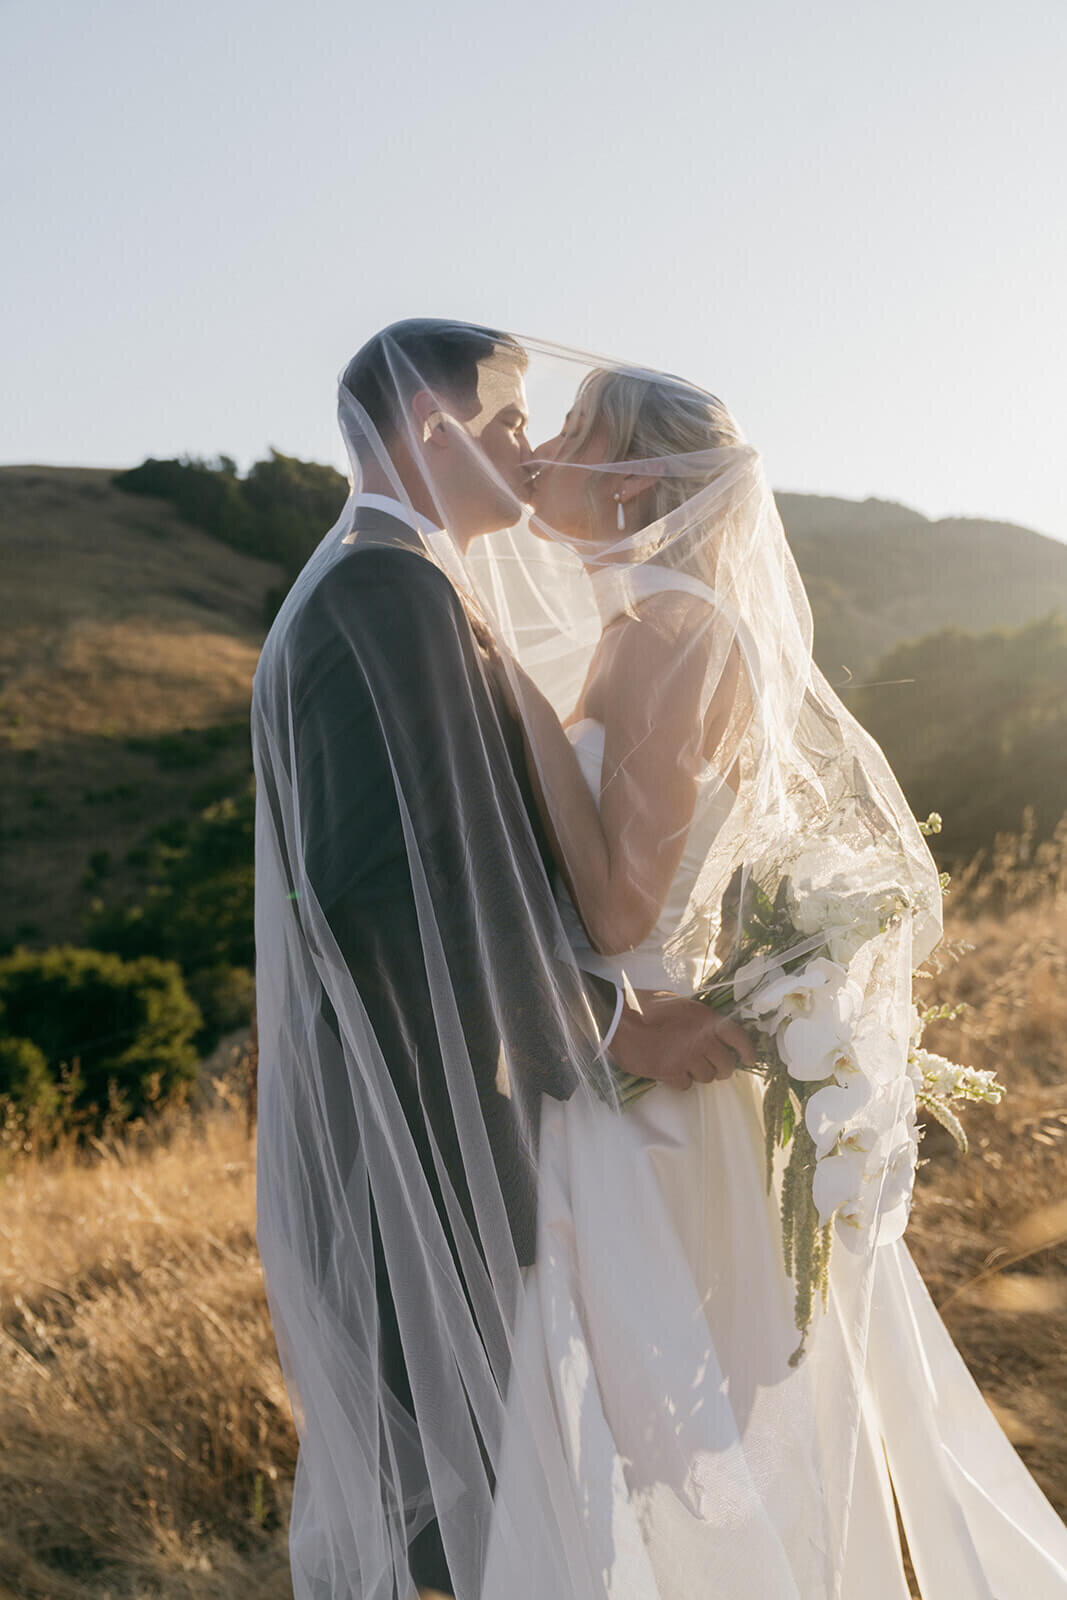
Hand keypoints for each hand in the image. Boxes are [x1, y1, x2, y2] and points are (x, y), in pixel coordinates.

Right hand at [609, 989, 756, 1090]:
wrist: (618, 1020)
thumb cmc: (644, 1005)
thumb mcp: (678, 1002)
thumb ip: (696, 1016)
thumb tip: (709, 1029)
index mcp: (705, 1018)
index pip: (737, 1037)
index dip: (747, 1051)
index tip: (749, 1060)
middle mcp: (701, 1039)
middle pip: (726, 1065)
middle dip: (722, 1068)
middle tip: (715, 1067)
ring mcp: (687, 1058)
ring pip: (707, 1077)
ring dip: (700, 1073)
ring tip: (687, 1065)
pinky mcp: (671, 1073)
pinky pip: (686, 1084)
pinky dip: (681, 1080)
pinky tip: (672, 1071)